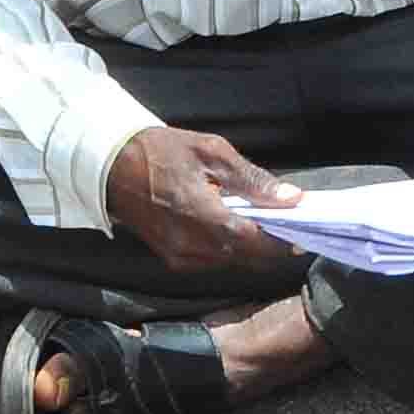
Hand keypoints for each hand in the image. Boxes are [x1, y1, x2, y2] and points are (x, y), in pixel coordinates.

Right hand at [105, 126, 304, 272]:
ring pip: (229, 261)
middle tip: (287, 223)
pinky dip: (227, 247)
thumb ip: (253, 180)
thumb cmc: (161, 151)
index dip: (283, 242)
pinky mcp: (171, 259)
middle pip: (245, 257)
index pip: (255, 243)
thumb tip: (292, 198)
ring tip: (261, 220)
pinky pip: (210, 260)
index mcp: (203, 218)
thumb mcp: (211, 152)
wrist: (109, 166)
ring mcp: (180, 257)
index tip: (304, 232)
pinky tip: (231, 224)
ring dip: (248, 246)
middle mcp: (192, 246)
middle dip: (269, 245)